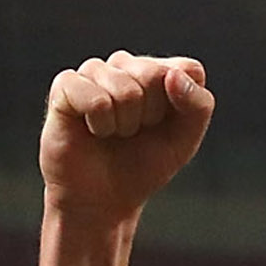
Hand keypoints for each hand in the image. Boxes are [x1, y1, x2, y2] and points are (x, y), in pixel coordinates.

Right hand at [40, 53, 214, 224]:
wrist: (101, 201)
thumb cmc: (142, 167)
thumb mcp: (185, 141)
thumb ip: (198, 105)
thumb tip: (172, 75)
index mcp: (158, 70)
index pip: (186, 69)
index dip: (181, 107)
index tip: (164, 127)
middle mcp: (126, 65)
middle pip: (154, 75)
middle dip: (149, 116)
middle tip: (133, 133)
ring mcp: (94, 71)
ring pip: (124, 90)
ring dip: (123, 124)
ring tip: (112, 133)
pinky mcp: (66, 85)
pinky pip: (95, 99)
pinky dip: (100, 125)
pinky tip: (92, 131)